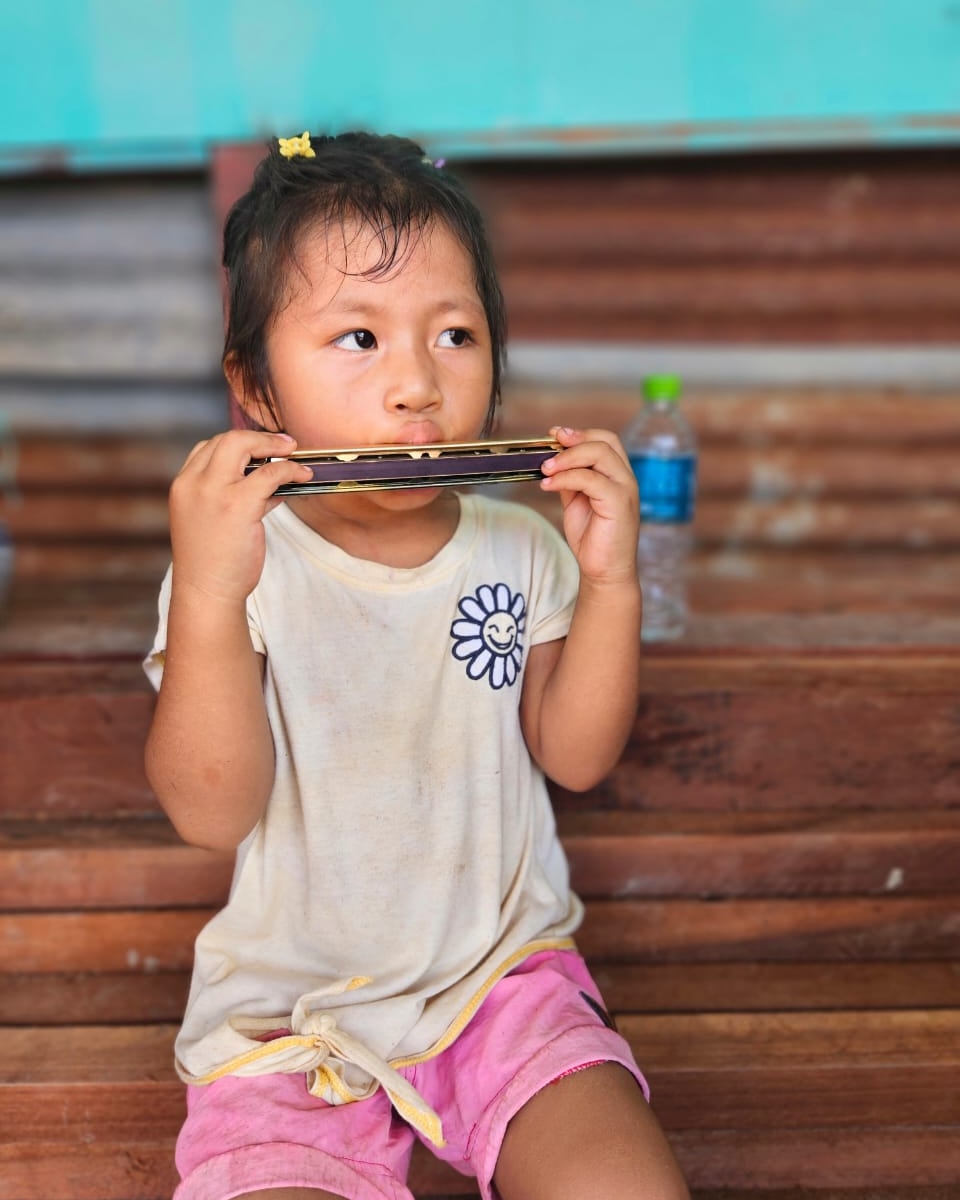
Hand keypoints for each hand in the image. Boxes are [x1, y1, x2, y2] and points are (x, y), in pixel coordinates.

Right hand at [167, 429, 312, 605]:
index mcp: (182, 485)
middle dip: (258, 437)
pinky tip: (302, 476)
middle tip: (284, 444)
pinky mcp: (238, 504)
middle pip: (226, 439)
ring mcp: (214, 491)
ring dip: (275, 447)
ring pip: (244, 445)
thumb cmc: (213, 562)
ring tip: (295, 455)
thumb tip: (269, 479)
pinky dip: (290, 470)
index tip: (259, 450)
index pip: (207, 447)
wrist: (207, 592)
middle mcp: (194, 483)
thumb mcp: (211, 520)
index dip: (237, 444)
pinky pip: (271, 473)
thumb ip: (232, 495)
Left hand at [539, 426, 639, 585]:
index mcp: (617, 475)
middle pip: (604, 442)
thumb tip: (552, 459)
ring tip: (545, 469)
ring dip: (567, 458)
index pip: (606, 440)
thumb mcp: (576, 501)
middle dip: (574, 440)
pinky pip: (591, 480)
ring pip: (599, 455)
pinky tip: (548, 485)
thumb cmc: (593, 538)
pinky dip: (566, 478)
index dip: (580, 433)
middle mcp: (625, 478)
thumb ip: (570, 479)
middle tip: (548, 447)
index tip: (554, 434)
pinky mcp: (619, 504)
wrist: (604, 571)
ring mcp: (625, 490)